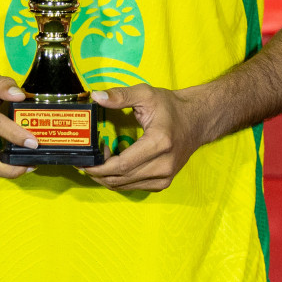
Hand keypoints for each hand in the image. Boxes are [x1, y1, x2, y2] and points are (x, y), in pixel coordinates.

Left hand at [83, 84, 210, 192]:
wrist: (197, 120)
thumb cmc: (171, 107)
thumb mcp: (146, 94)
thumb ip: (120, 95)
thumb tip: (96, 97)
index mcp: (159, 143)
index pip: (122, 165)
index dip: (100, 165)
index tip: (87, 157)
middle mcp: (164, 164)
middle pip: (121, 178)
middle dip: (97, 173)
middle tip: (84, 161)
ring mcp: (165, 176)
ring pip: (125, 186)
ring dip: (106, 178)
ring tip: (95, 163)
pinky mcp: (164, 183)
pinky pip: (134, 187)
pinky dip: (118, 180)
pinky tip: (112, 167)